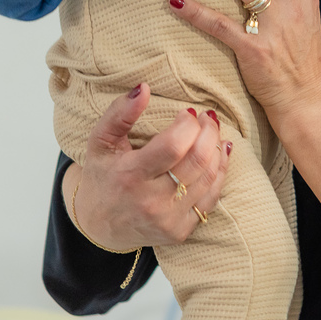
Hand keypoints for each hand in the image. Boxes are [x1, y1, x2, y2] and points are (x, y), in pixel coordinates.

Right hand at [62, 84, 231, 249]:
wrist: (99, 226)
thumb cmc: (103, 176)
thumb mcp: (100, 142)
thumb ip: (119, 113)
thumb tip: (143, 88)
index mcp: (129, 176)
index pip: (173, 146)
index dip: (188, 124)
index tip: (187, 112)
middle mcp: (150, 202)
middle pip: (197, 161)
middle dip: (208, 132)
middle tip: (207, 117)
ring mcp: (168, 220)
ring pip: (208, 177)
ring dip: (217, 148)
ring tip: (213, 131)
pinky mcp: (180, 231)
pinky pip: (211, 198)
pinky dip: (220, 171)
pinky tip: (221, 152)